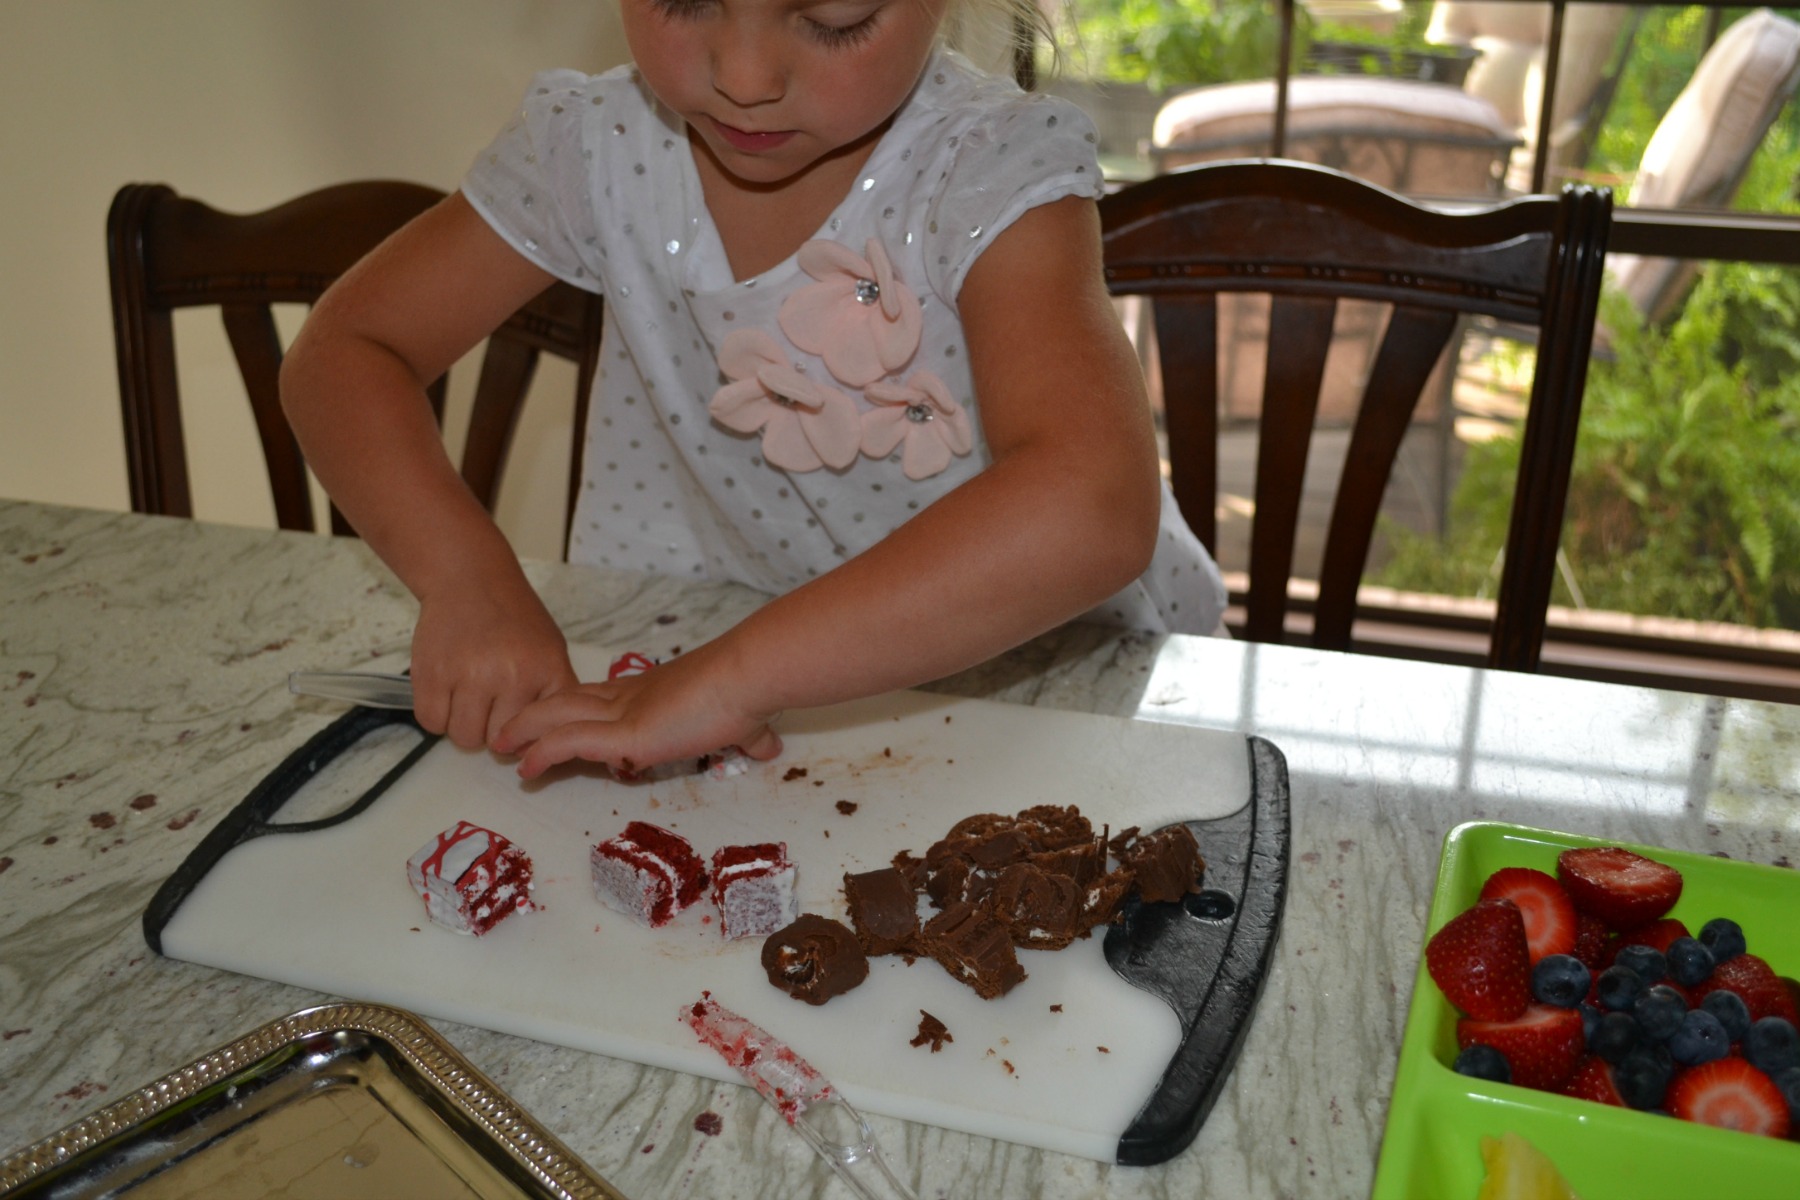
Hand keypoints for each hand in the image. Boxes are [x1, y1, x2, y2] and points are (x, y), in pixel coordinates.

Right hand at [409, 581, 576, 749]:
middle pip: (497, 743)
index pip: (538, 734)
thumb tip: (546, 740)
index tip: (517, 730)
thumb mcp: (552, 650)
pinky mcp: (432, 675)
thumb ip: (554, 694)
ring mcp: (469, 676)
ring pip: (463, 738)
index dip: (524, 737)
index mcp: (545, 671)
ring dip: (462, 724)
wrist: (469, 579)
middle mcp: (510, 676)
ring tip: (466, 696)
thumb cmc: (513, 618)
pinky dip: (436, 714)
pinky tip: (446, 692)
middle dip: (491, 731)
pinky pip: (431, 722)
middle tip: (487, 705)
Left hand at [494, 639, 782, 778]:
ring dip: (526, 729)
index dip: (576, 707)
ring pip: (558, 715)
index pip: (604, 698)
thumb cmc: (748, 693)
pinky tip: (525, 767)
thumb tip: (771, 746)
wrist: (749, 677)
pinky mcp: (626, 733)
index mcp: (655, 692)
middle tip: (510, 731)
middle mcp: (632, 696)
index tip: (557, 720)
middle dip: (537, 714)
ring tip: (500, 746)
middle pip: (570, 700)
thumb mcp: (746, 721)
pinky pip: (571, 742)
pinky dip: (544, 753)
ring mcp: (625, 713)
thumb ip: (750, 735)